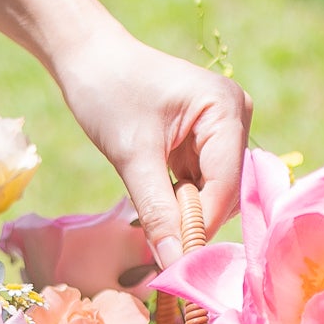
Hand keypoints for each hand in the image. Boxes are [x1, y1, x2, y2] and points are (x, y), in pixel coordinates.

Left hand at [52, 23, 252, 265]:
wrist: (87, 58)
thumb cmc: (107, 92)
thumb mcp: (132, 155)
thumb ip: (156, 211)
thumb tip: (174, 265)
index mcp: (226, 109)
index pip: (227, 185)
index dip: (202, 226)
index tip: (177, 264)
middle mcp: (235, 116)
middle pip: (228, 191)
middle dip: (195, 219)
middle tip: (159, 244)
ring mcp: (223, 128)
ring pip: (216, 192)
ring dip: (187, 211)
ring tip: (152, 214)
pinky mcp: (207, 140)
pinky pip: (203, 183)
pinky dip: (181, 200)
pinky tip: (156, 199)